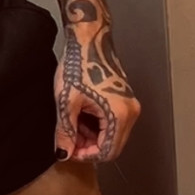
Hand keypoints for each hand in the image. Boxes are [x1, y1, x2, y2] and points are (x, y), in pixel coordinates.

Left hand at [54, 0, 140, 163]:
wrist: (88, 39)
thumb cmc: (78, 65)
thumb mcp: (66, 102)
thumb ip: (65, 132)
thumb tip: (64, 154)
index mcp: (119, 115)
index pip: (107, 152)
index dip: (86, 155)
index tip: (68, 150)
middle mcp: (130, 112)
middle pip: (112, 145)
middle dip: (89, 146)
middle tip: (68, 140)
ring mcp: (129, 104)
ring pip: (112, 135)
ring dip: (93, 136)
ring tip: (72, 125)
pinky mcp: (124, 98)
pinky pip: (113, 122)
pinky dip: (97, 125)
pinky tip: (81, 116)